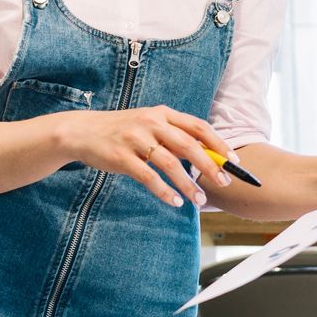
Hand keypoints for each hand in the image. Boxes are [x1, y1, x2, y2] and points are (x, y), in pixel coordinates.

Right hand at [57, 105, 235, 209]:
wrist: (83, 132)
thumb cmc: (123, 131)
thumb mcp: (149, 125)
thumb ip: (174, 137)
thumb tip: (207, 157)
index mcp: (163, 114)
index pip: (198, 127)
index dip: (219, 144)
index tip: (233, 161)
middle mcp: (151, 123)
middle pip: (189, 145)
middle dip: (209, 166)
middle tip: (223, 183)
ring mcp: (136, 139)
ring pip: (170, 164)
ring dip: (188, 184)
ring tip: (199, 200)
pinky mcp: (121, 157)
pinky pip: (148, 177)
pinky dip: (164, 191)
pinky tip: (175, 202)